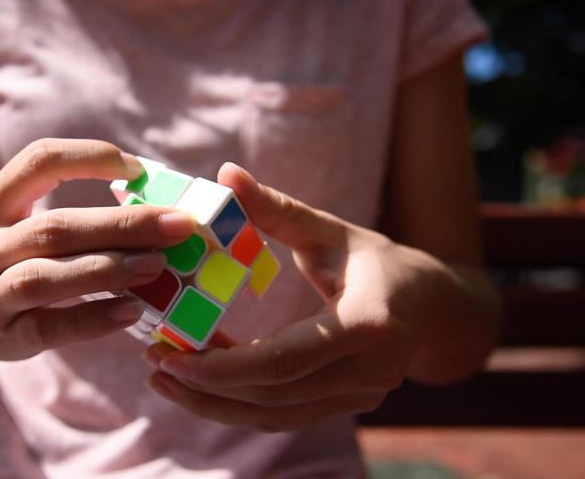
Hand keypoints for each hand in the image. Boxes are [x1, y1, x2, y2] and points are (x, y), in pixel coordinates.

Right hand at [0, 139, 195, 361]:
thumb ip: (48, 207)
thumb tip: (139, 201)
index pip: (38, 162)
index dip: (90, 157)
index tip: (136, 168)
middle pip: (57, 227)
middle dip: (122, 224)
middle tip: (177, 224)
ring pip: (48, 276)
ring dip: (107, 269)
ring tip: (157, 265)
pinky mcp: (2, 335)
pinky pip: (49, 327)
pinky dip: (91, 320)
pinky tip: (130, 312)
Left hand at [142, 162, 450, 431]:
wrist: (433, 307)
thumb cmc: (378, 261)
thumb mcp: (330, 230)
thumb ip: (277, 209)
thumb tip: (226, 173)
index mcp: (368, 324)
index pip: (286, 359)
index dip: (224, 366)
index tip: (171, 354)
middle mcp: (368, 372)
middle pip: (273, 395)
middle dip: (206, 386)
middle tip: (154, 363)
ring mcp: (359, 397)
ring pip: (273, 415)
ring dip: (214, 404)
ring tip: (164, 380)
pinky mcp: (345, 407)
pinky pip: (282, 415)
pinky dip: (237, 403)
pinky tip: (201, 381)